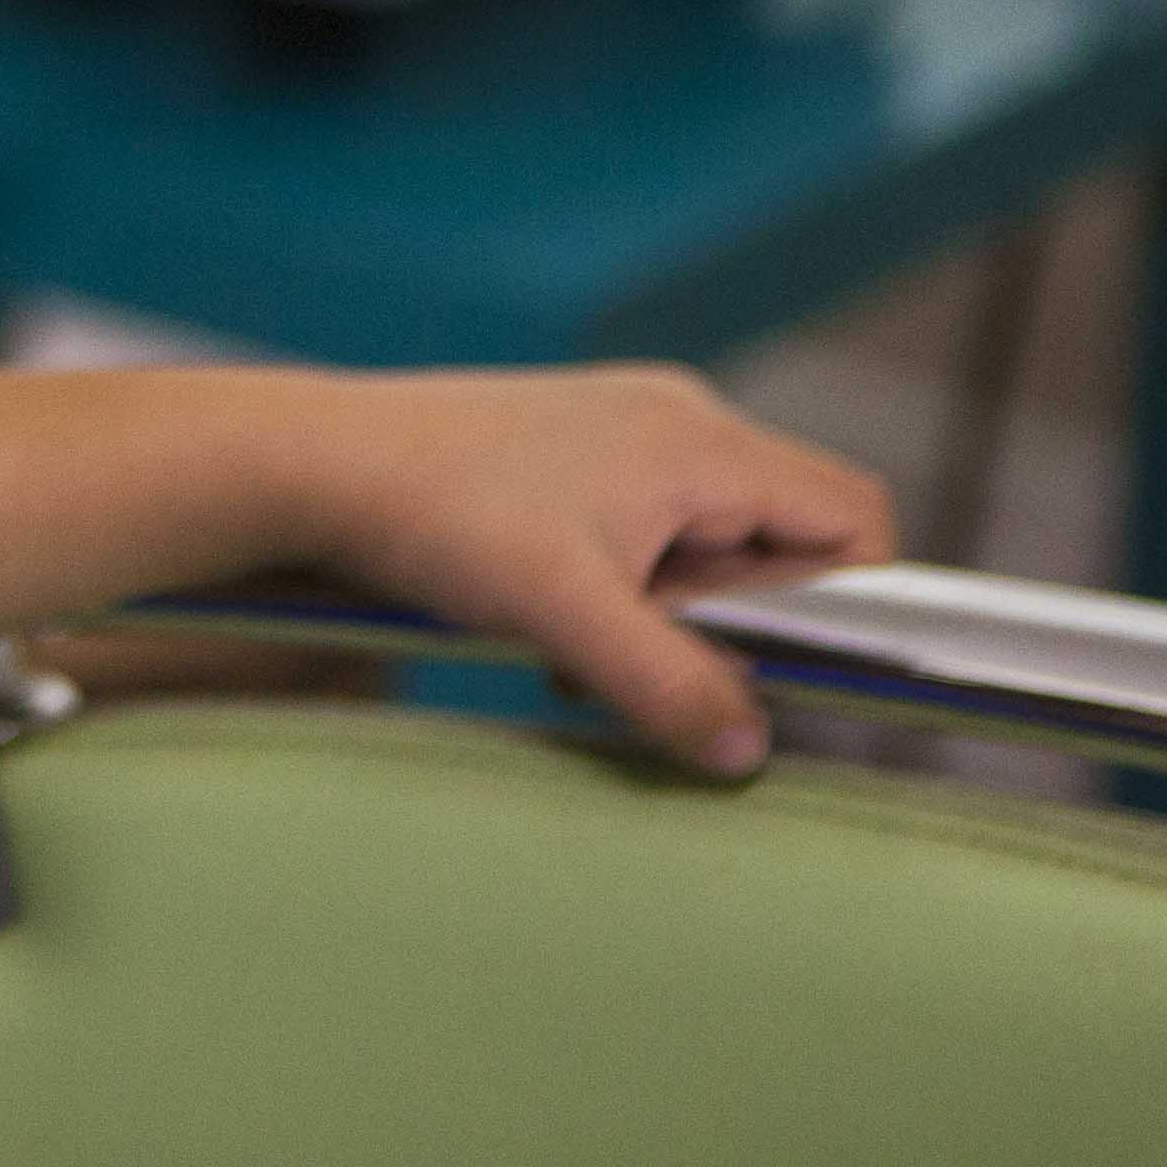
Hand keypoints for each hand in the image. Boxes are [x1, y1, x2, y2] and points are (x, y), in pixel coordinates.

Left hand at [264, 366, 897, 776]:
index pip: (853, 517)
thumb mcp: (564, 616)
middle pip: (786, 533)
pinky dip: (626, 586)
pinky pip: (652, 527)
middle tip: (652, 654)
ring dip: (673, 611)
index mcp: (700, 440)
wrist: (314, 462)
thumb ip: (669, 685)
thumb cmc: (436, 517)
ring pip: (712, 539)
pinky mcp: (575, 448)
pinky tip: (552, 615)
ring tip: (583, 639)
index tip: (774, 663)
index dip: (845, 601)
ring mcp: (623, 426)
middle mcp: (678, 416)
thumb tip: (750, 750)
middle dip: (741, 616)